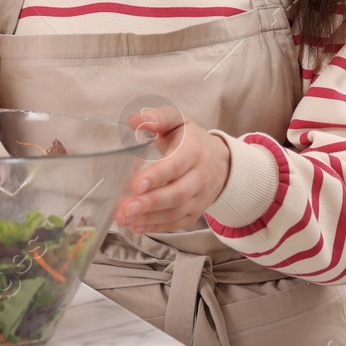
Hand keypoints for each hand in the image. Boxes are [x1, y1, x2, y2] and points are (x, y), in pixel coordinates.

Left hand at [116, 106, 231, 232]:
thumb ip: (157, 118)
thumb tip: (134, 119)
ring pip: (175, 212)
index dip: (157, 176)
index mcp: (193, 151)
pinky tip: (137, 226)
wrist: (220, 162)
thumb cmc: (191, 140)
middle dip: (150, 203)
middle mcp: (200, 177)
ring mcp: (199, 197)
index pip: (175, 166)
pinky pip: (177, 223)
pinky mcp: (195, 212)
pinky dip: (156, 227)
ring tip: (124, 218)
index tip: (136, 184)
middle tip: (126, 208)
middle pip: (176, 194)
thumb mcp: (178, 122)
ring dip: (149, 217)